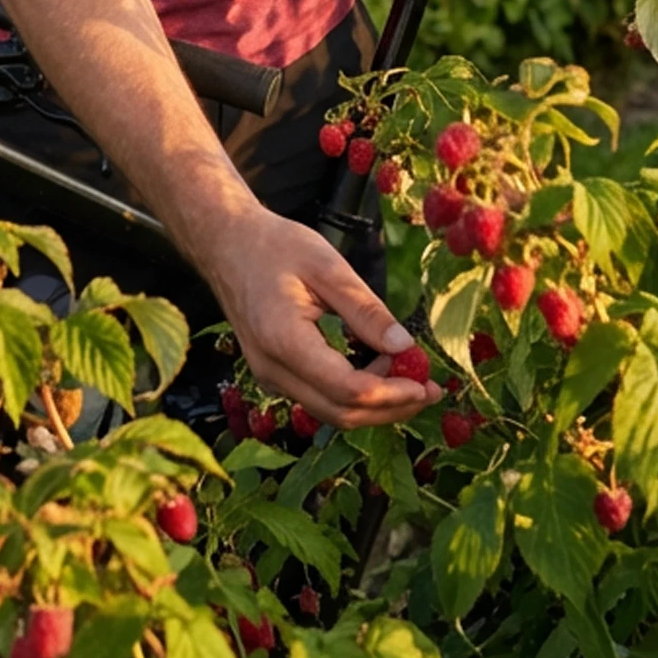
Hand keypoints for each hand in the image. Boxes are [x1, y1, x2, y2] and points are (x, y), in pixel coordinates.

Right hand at [196, 207, 439, 428]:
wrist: (226, 244)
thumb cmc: (275, 246)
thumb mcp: (327, 266)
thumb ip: (366, 310)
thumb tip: (406, 347)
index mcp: (284, 340)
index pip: (347, 389)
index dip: (392, 394)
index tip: (427, 383)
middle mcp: (273, 370)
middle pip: (341, 413)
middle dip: (391, 408)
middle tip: (431, 389)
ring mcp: (269, 377)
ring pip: (331, 412)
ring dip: (375, 403)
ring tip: (411, 376)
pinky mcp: (274, 374)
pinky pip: (319, 398)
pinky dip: (354, 393)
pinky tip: (378, 368)